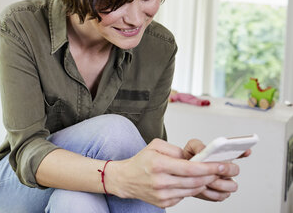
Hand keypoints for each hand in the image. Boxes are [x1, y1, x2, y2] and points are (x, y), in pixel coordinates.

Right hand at [104, 139, 224, 207]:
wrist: (126, 179)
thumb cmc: (141, 161)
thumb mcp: (155, 145)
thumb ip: (176, 150)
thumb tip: (193, 157)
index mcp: (158, 164)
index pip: (190, 168)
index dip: (209, 168)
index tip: (221, 165)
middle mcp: (160, 181)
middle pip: (195, 181)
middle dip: (212, 175)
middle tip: (223, 170)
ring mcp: (162, 194)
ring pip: (192, 190)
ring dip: (204, 182)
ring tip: (209, 175)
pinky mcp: (164, 203)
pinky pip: (185, 196)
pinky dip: (192, 188)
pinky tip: (192, 182)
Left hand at [183, 139, 247, 200]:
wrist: (181, 174)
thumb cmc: (188, 159)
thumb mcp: (191, 148)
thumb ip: (199, 146)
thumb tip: (206, 150)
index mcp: (222, 156)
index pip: (238, 153)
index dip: (243, 151)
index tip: (246, 150)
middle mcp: (226, 170)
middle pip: (235, 170)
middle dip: (227, 169)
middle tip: (217, 168)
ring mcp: (224, 182)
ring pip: (232, 186)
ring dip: (219, 183)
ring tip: (206, 180)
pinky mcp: (219, 194)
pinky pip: (221, 196)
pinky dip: (211, 193)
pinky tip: (202, 188)